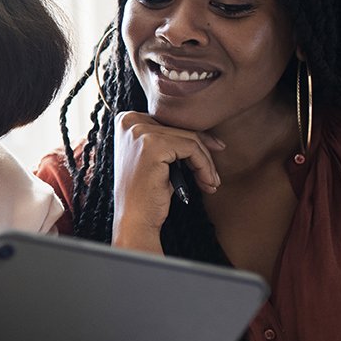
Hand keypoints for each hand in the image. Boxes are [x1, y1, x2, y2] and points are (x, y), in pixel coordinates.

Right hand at [112, 112, 224, 249]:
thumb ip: (170, 139)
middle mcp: (129, 120)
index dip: (195, 138)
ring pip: (190, 138)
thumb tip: (208, 133)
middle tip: (213, 176)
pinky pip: (192, 148)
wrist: (134, 219)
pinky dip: (204, 167)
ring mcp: (139, 131)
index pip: (170, 122)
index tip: (214, 152)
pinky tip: (206, 183)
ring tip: (211, 183)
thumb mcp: (157, 159)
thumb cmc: (147, 192)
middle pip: (181, 128)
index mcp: (126, 120)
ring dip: (207, 163)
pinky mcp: (152, 144)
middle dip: (204, 153)